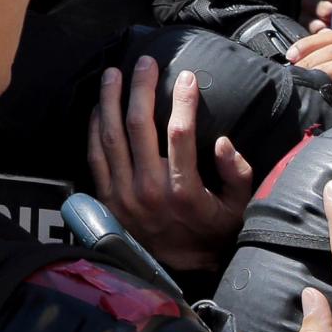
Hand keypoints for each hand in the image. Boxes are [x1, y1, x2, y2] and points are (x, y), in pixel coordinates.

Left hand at [83, 57, 254, 272]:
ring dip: (110, 99)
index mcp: (183, 190)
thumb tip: (224, 142)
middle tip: (145, 62)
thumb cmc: (211, 232)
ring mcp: (123, 193)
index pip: (180, 133)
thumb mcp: (238, 208)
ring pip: (111, 135)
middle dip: (141, 87)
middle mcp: (149, 189)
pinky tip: (99, 106)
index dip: (183, 100)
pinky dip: (94, 128)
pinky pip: (94, 155)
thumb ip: (236, 174)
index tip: (187, 77)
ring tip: (114, 73)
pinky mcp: (106, 198)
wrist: (178, 268)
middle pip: (139, 125)